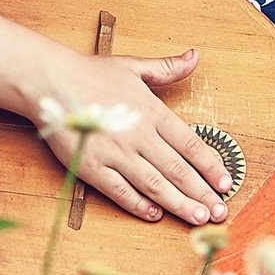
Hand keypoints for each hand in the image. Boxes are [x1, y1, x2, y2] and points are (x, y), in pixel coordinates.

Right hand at [30, 47, 232, 225]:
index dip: (211, 166)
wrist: (49, 82)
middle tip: (220, 212)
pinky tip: (155, 215)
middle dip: (202, 193)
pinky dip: (139, 205)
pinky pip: (121, 191)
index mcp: (151, 112)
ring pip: (154, 184)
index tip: (225, 183)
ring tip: (198, 218)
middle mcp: (138, 135)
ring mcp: (115, 153)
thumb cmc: (90, 74)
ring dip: (179, 203)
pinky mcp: (93, 167)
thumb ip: (167, 68)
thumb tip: (195, 56)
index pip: (190, 144)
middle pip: (177, 170)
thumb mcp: (134, 66)